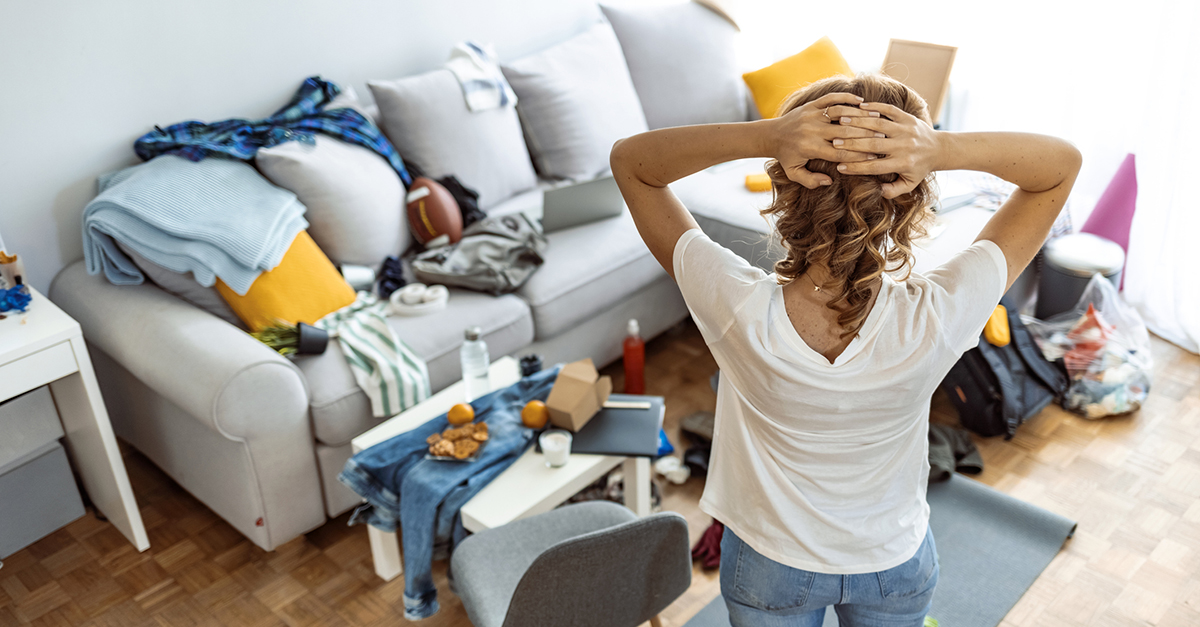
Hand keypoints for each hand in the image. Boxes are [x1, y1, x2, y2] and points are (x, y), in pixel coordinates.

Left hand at [767, 92, 884, 188]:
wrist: (771, 135)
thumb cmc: (786, 156)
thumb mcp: (794, 173)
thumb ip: (810, 180)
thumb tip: (829, 181)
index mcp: (810, 148)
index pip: (840, 153)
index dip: (858, 156)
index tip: (874, 157)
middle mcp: (812, 130)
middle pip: (845, 132)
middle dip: (865, 135)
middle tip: (883, 137)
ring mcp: (812, 115)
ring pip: (841, 112)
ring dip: (860, 115)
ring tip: (877, 118)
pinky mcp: (811, 104)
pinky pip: (832, 98)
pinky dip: (847, 97)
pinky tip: (861, 101)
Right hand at [831, 101, 942, 198]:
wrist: (939, 149)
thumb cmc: (919, 168)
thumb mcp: (909, 184)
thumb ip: (893, 190)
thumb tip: (877, 192)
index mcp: (903, 163)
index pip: (874, 166)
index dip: (856, 167)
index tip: (839, 167)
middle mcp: (904, 146)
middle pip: (873, 144)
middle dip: (852, 143)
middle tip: (834, 142)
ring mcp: (906, 130)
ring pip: (878, 125)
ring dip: (858, 122)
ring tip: (841, 121)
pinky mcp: (908, 117)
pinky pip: (889, 110)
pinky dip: (875, 107)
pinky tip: (860, 106)